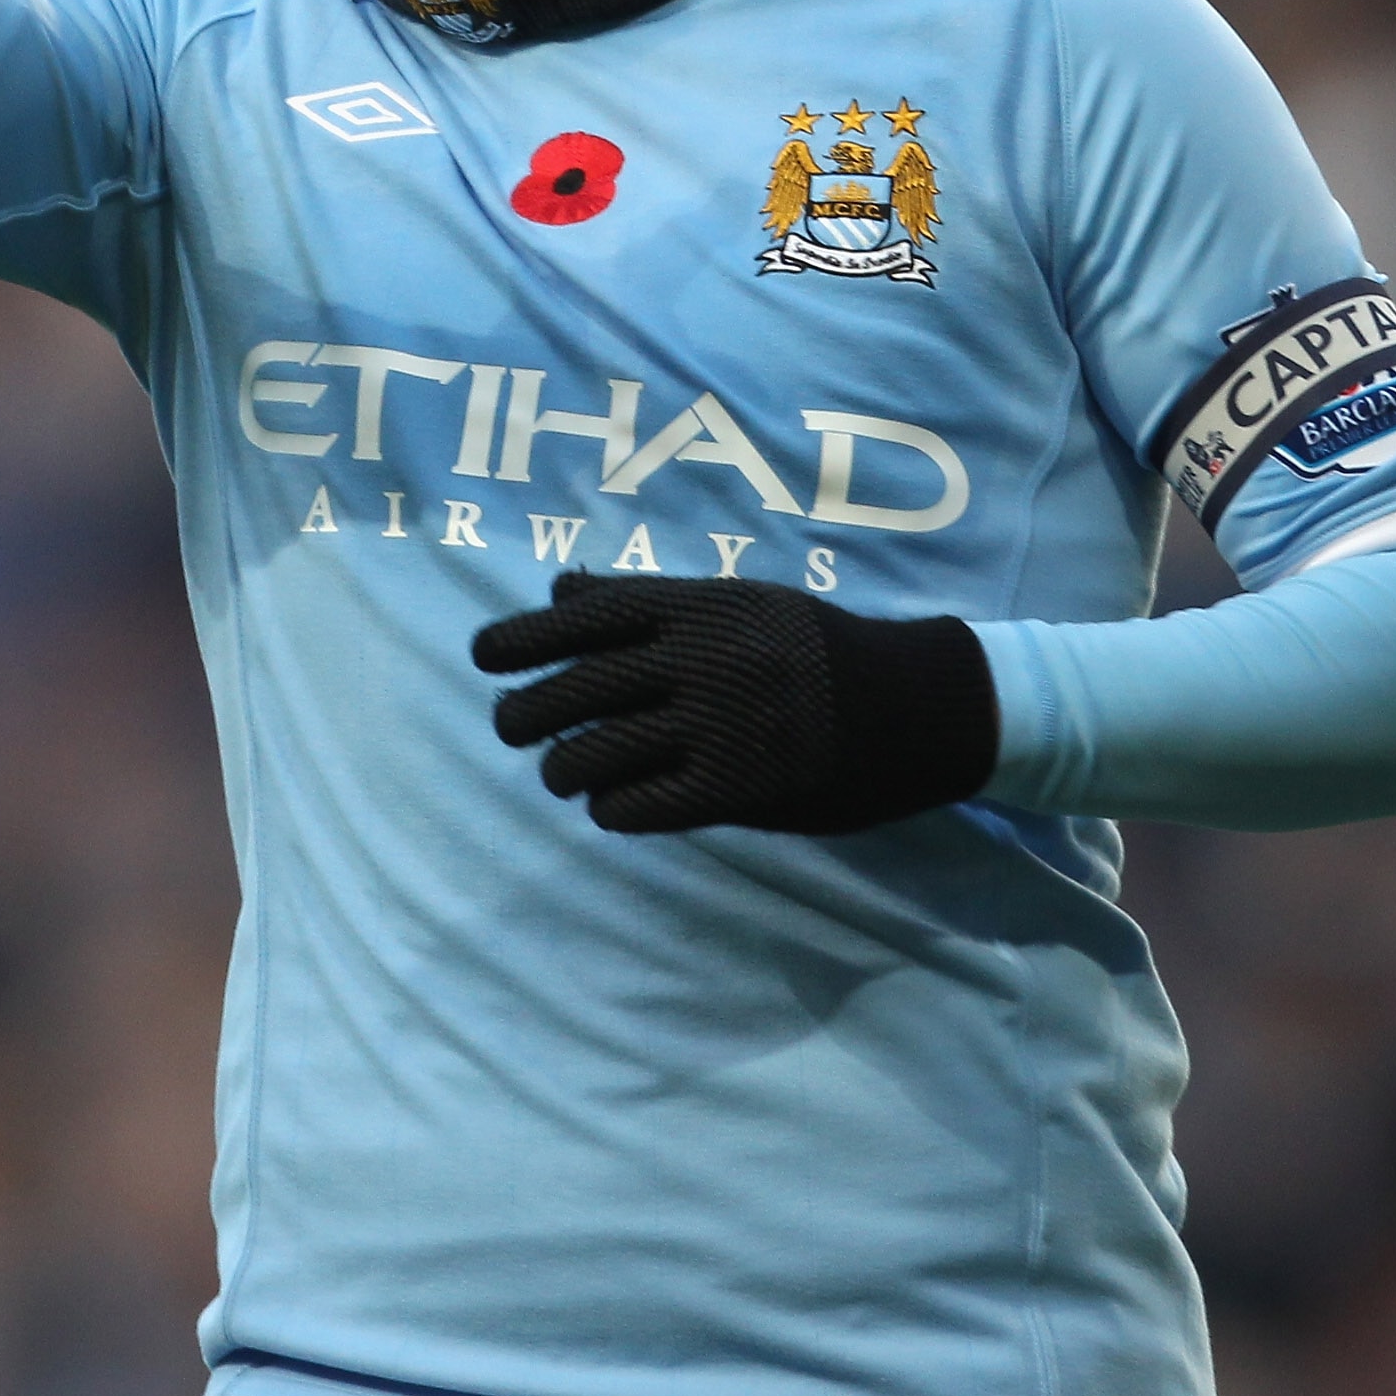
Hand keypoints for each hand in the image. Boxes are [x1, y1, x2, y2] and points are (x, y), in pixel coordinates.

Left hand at [474, 572, 997, 834]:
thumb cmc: (815, 651)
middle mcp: (699, 661)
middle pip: (577, 689)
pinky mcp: (735, 788)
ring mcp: (716, 726)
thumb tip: (561, 587)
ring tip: (563, 773)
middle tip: (511, 727)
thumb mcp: (738, 606)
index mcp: (698, 608)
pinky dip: (612, 808)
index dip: (524, 636)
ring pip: (595, 754)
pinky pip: (639, 806)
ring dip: (563, 768)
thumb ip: (649, 601)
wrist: (911, 706)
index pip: (587, 617)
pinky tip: (613, 805)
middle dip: (525, 713)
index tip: (484, 655)